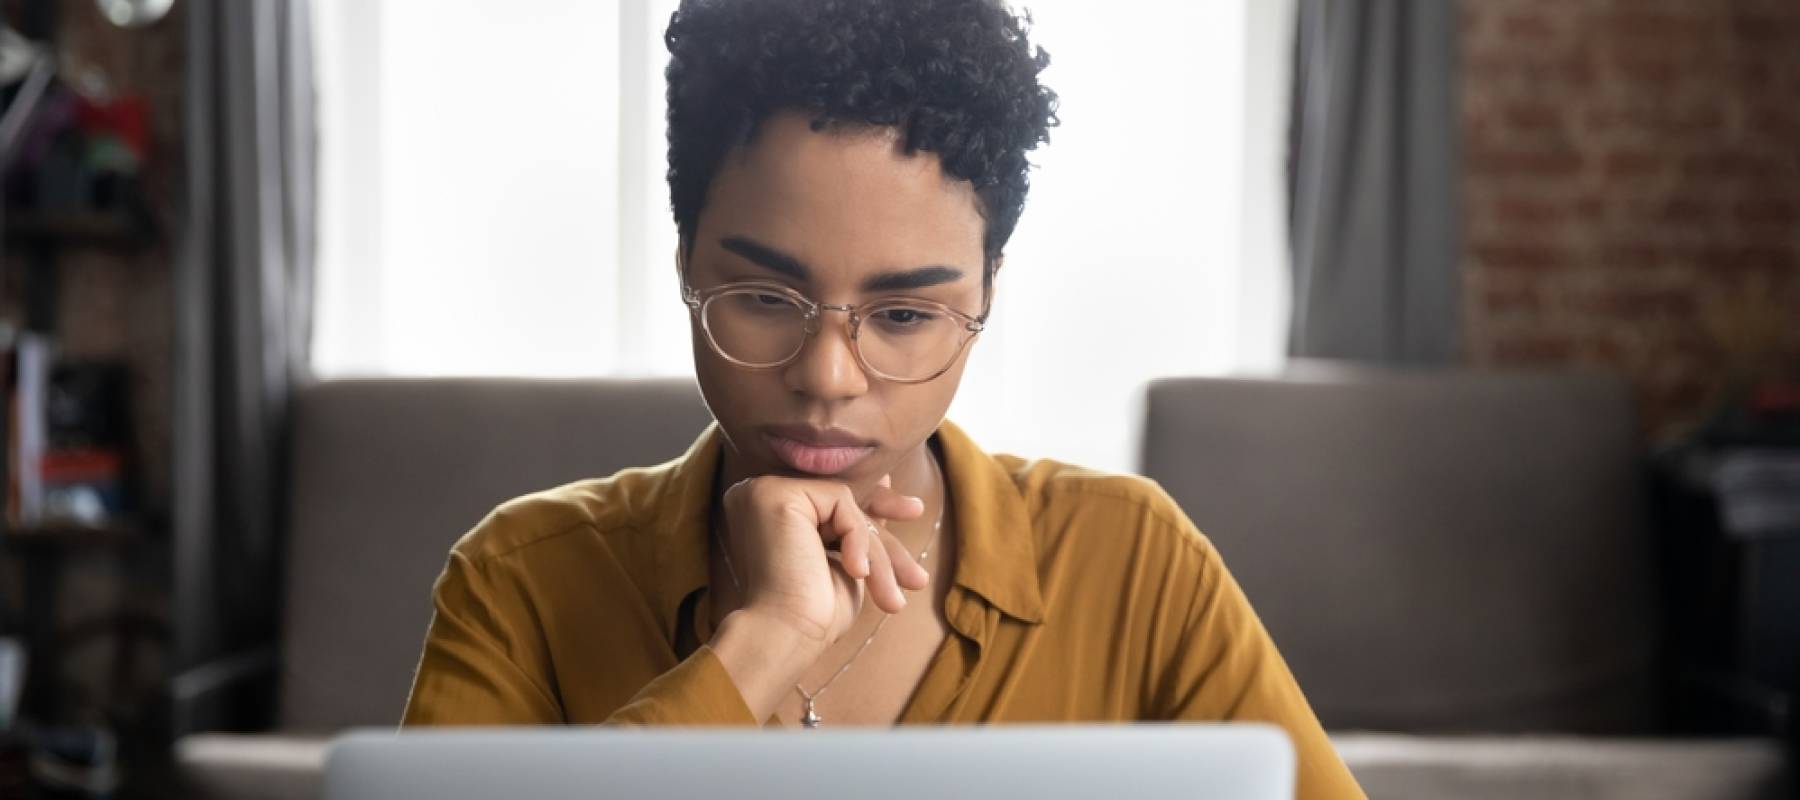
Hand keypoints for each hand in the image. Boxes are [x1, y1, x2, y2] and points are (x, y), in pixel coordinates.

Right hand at [718, 474, 931, 645]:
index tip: (912, 512)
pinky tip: (858, 573)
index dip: (873, 512)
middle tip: (915, 567)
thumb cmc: (814, 611)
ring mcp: (764, 490)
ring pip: (845, 504)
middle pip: (839, 502)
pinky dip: (858, 538)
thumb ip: (856, 522)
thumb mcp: (846, 558)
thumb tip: (886, 482)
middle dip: (882, 534)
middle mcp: (759, 493)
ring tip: (890, 596)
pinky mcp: (776, 493)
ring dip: (875, 550)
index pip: (830, 502)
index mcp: (768, 509)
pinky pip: (840, 501)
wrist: (787, 636)